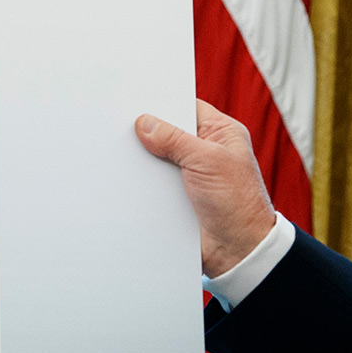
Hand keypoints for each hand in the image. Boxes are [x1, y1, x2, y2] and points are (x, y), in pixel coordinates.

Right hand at [135, 100, 275, 276]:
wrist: (237, 250)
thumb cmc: (237, 203)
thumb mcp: (207, 161)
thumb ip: (175, 140)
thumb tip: (145, 123)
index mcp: (220, 134)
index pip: (186, 107)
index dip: (162, 104)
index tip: (135, 101)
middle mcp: (204, 151)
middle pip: (167, 133)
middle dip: (146, 133)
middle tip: (118, 126)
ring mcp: (188, 175)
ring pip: (156, 159)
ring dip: (141, 161)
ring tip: (114, 151)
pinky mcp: (175, 197)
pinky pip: (152, 184)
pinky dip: (139, 183)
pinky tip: (121, 178)